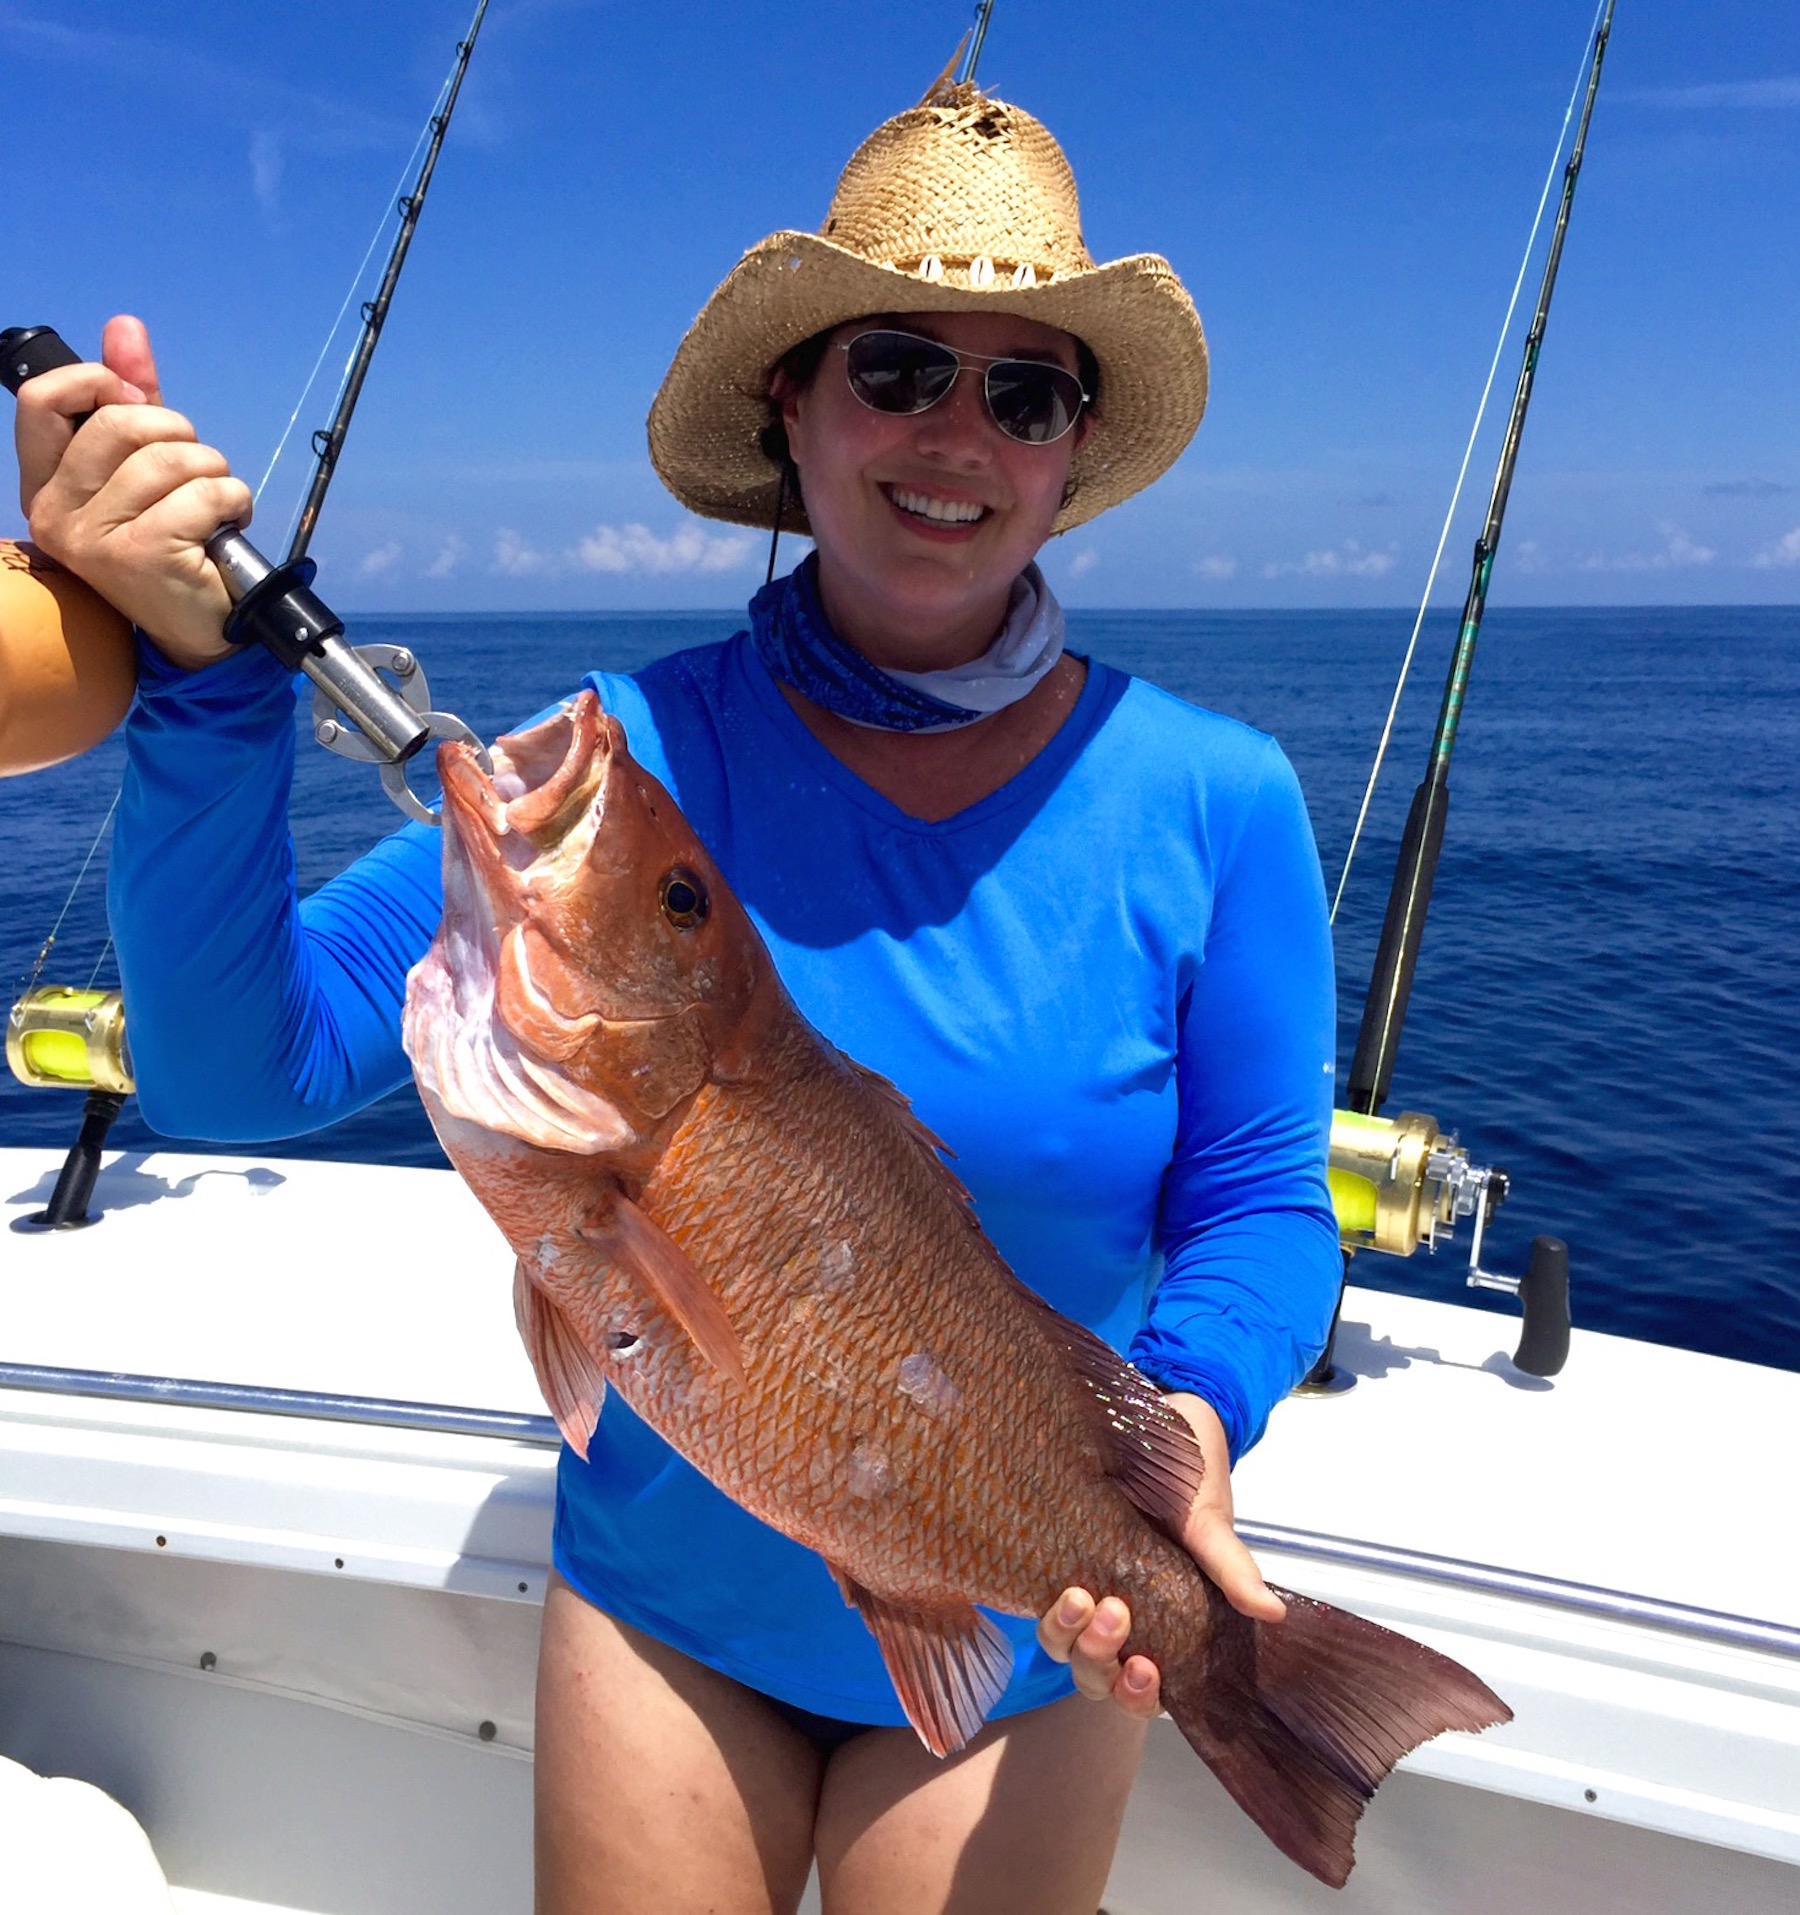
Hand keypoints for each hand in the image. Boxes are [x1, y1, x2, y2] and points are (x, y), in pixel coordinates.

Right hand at [16, 315, 249, 669]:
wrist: (198, 632)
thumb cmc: (171, 543)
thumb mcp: (144, 465)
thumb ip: (130, 398)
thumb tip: (124, 326)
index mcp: (44, 486)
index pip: (42, 401)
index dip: (97, 380)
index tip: (139, 396)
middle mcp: (56, 513)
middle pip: (120, 422)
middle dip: (179, 433)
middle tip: (196, 469)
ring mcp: (94, 538)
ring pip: (169, 458)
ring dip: (213, 472)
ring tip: (215, 504)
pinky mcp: (141, 555)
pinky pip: (202, 494)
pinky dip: (232, 500)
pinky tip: (227, 525)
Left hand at [1036, 1392, 1283, 1716]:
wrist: (1160, 1415)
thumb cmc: (1191, 1474)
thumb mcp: (1209, 1520)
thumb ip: (1230, 1565)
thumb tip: (1270, 1611)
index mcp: (1162, 1618)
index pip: (1143, 1684)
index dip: (1137, 1693)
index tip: (1145, 1667)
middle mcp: (1119, 1610)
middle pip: (1096, 1673)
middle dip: (1098, 1659)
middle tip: (1113, 1614)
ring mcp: (1084, 1583)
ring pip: (1062, 1643)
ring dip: (1067, 1633)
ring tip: (1079, 1597)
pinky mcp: (1053, 1552)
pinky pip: (1036, 1595)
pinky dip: (1043, 1601)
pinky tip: (1054, 1585)